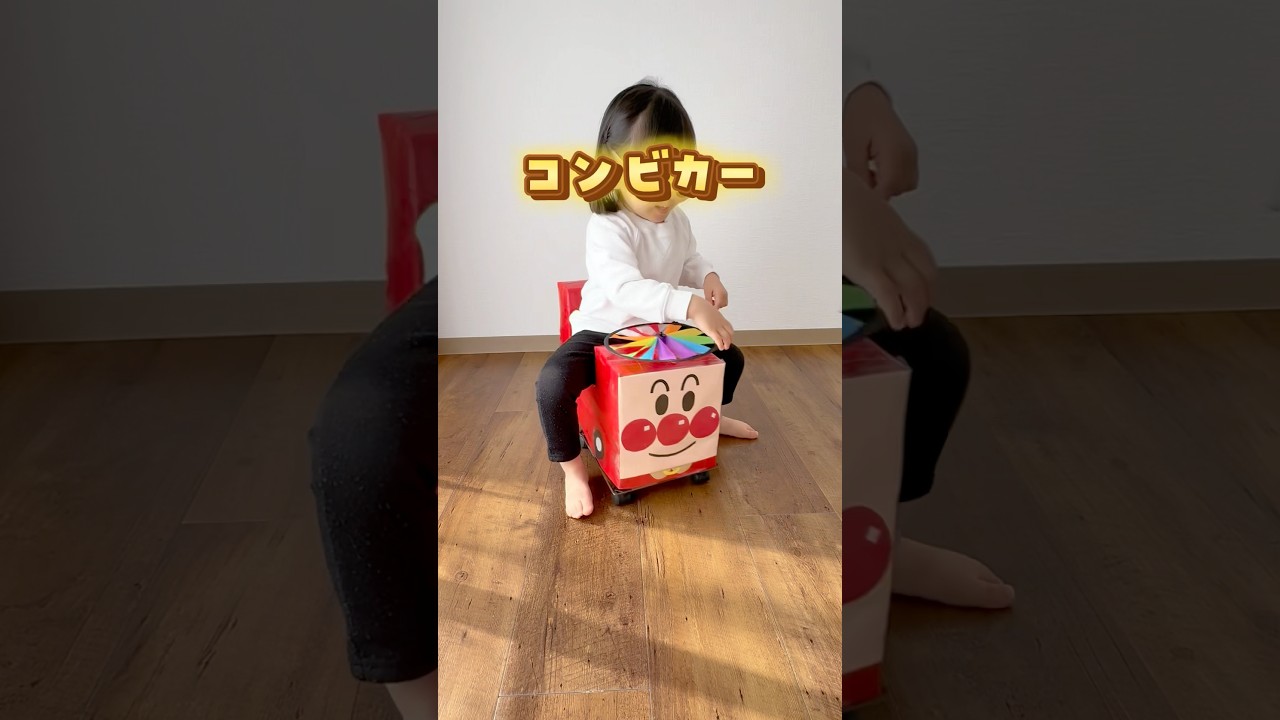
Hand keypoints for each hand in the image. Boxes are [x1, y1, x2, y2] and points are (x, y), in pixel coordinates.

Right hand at [687, 296, 733, 350]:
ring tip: (725, 348)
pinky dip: (721, 345)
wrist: (697, 307)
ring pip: (726, 337)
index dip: (730, 333)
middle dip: (730, 339)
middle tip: (727, 344)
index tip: (729, 337)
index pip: (729, 327)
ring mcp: (717, 327)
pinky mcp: (711, 331)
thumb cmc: (700, 307)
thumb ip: (711, 316)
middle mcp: (721, 323)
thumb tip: (708, 318)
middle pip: (730, 333)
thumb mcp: (709, 312)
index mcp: (721, 318)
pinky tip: (720, 348)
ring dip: (727, 344)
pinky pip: (718, 339)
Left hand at [703, 272, 728, 308]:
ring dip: (718, 305)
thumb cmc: (709, 283)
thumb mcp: (707, 293)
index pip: (718, 305)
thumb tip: (710, 309)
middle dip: (716, 306)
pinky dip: (720, 303)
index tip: (709, 310)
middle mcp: (724, 294)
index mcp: (720, 293)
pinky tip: (714, 299)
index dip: (714, 309)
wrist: (711, 277)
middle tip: (710, 303)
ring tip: (712, 300)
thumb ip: (709, 301)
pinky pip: (724, 302)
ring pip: (723, 305)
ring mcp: (726, 294)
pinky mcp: (725, 295)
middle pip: (721, 306)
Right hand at [843, 174, 936, 329]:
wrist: (829, 189)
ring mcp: (885, 256)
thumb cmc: (838, 194)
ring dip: (915, 309)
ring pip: (913, 288)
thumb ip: (867, 223)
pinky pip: (889, 295)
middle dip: (925, 297)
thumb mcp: (861, 208)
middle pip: (925, 275)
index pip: (924, 258)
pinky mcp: (867, 268)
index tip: (924, 290)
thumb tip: (861, 230)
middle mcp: (898, 244)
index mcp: (897, 229)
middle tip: (917, 312)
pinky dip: (896, 311)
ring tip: (909, 323)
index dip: (928, 278)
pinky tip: (895, 322)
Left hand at [844, 83, 918, 199]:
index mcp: (894, 152)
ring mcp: (911, 154)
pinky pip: (907, 176)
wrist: (869, 100)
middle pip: (899, 189)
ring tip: (869, 174)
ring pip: (906, 185)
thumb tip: (862, 197)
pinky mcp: (910, 154)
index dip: (875, 200)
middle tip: (863, 183)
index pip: (889, 188)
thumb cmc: (859, 119)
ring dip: (889, 187)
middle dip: (882, 192)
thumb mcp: (853, 149)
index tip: (862, 203)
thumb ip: (859, 175)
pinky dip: (894, 179)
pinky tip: (877, 170)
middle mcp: (908, 154)